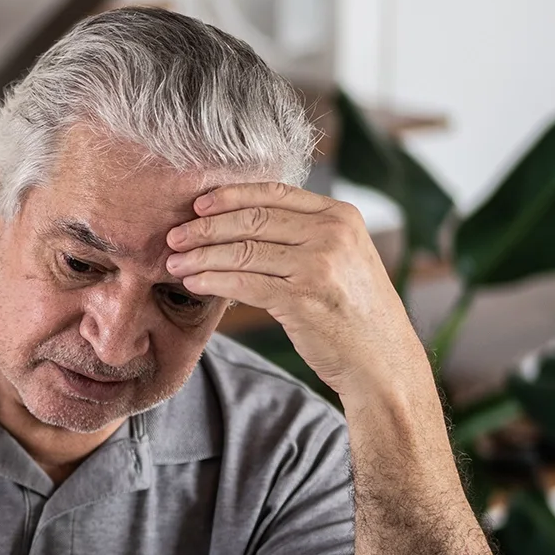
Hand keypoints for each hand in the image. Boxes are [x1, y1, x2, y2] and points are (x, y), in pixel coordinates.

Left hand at [164, 183, 432, 406]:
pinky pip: (244, 283)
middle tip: (173, 236)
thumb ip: (304, 234)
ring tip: (175, 263)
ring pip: (243, 251)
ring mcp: (319, 266)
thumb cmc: (353, 311)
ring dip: (201, 256)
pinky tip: (194, 283)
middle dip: (205, 227)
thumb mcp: (342, 258)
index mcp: (342, 216)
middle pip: (252, 220)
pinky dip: (213, 281)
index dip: (231, 195)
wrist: (381, 362)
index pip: (275, 193)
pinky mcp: (303, 299)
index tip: (198, 204)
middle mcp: (333, 235)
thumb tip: (240, 221)